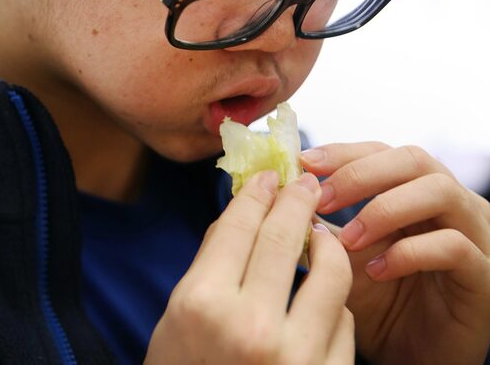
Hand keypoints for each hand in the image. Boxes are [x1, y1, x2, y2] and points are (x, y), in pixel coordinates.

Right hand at [145, 171, 353, 364]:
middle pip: (284, 238)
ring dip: (329, 246)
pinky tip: (322, 299)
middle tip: (303, 182)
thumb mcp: (178, 317)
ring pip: (331, 274)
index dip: (257, 193)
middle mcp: (250, 326)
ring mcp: (294, 357)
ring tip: (322, 237)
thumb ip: (211, 263)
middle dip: (297, 200)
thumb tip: (245, 211)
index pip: (238, 227)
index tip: (270, 176)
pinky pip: (345, 323)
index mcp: (202, 304)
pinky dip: (335, 304)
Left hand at [302, 143, 489, 364]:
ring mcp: (473, 234)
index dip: (342, 152)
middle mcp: (448, 204)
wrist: (411, 357)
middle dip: (360, 174)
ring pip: (440, 191)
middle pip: (412, 159)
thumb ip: (317, 223)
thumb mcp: (339, 256)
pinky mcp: (483, 274)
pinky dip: (409, 252)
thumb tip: (279, 191)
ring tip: (348, 238)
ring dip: (384, 209)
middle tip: (320, 199)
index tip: (303, 163)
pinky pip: (453, 246)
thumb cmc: (377, 302)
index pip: (381, 151)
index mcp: (413, 191)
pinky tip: (376, 271)